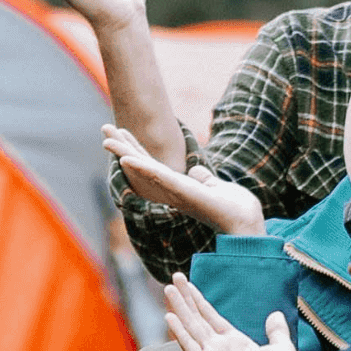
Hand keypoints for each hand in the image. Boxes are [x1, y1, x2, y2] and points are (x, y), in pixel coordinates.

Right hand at [103, 125, 266, 233]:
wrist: (245, 223)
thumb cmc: (233, 210)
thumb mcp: (216, 187)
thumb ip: (203, 179)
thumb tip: (197, 172)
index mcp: (178, 186)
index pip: (150, 164)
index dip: (135, 147)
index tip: (122, 130)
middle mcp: (171, 189)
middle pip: (141, 164)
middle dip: (122, 146)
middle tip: (105, 127)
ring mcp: (174, 191)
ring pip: (143, 168)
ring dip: (124, 152)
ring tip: (106, 139)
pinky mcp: (181, 191)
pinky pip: (157, 176)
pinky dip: (140, 167)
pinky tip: (126, 158)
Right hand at [164, 273, 298, 350]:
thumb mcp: (283, 349)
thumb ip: (277, 332)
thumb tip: (276, 314)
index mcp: (235, 342)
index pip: (212, 317)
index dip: (200, 301)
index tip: (189, 285)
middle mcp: (219, 347)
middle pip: (198, 317)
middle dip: (186, 298)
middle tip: (174, 278)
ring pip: (191, 326)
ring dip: (180, 308)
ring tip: (168, 289)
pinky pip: (190, 346)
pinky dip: (179, 332)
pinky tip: (169, 317)